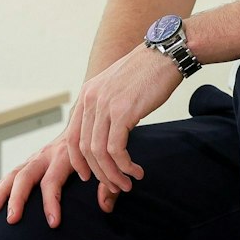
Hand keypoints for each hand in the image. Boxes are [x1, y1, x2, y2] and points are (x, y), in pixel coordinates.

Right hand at [0, 140, 100, 226]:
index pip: (53, 180)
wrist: (90, 118)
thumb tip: (105, 207)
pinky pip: (10, 176)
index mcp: (67, 154)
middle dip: (16, 198)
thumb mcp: (108, 163)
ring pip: (13, 174)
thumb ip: (108, 184)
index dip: (51, 202)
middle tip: (11, 219)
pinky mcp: (31, 161)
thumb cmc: (99, 147)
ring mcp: (37, 156)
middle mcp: (48, 153)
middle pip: (26, 175)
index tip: (53, 223)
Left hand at [64, 45, 180, 198]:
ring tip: (126, 184)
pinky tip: (135, 170)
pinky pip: (116, 148)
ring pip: (99, 152)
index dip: (78, 161)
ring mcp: (105, 105)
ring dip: (112, 173)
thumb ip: (107, 107)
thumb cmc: (148, 72)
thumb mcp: (117, 87)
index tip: (89, 176)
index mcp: (87, 95)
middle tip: (114, 186)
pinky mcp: (123, 111)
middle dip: (99, 173)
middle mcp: (91, 100)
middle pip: (84, 149)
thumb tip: (109, 134)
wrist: (166, 54)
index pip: (72, 136)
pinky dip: (124, 165)